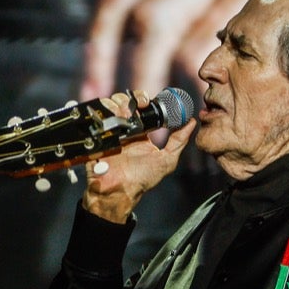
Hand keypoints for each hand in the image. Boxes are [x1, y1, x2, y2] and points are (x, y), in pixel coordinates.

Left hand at [80, 0, 288, 131]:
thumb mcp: (236, 37)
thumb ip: (181, 41)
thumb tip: (109, 90)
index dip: (99, 49)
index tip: (91, 99)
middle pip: (149, 10)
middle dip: (140, 78)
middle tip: (145, 129)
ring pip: (189, 30)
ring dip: (186, 89)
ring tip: (203, 123)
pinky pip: (234, 38)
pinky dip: (227, 79)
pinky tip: (240, 100)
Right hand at [81, 91, 196, 223]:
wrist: (119, 190)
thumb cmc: (142, 179)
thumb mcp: (166, 160)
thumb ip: (179, 141)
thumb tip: (192, 122)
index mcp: (140, 132)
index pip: (142, 107)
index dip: (145, 99)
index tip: (150, 101)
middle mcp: (124, 129)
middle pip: (125, 101)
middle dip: (133, 98)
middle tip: (140, 105)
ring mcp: (110, 130)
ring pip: (111, 104)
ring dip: (119, 102)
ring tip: (126, 113)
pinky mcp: (96, 133)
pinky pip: (97, 113)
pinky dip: (105, 109)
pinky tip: (114, 116)